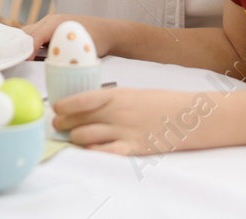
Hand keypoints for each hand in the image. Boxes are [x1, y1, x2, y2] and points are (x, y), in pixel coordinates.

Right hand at [25, 13, 118, 60]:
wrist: (108, 33)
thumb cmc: (97, 40)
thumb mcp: (78, 50)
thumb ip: (61, 58)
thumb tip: (47, 69)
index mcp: (55, 22)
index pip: (34, 36)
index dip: (27, 50)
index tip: (25, 62)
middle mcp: (50, 20)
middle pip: (28, 32)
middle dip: (22, 46)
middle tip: (21, 62)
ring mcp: (51, 23)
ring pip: (31, 33)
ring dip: (27, 46)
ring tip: (26, 60)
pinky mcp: (53, 29)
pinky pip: (38, 35)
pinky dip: (34, 45)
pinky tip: (36, 56)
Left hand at [53, 87, 202, 153]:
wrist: (188, 115)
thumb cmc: (160, 102)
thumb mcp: (132, 93)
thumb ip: (110, 99)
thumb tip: (87, 105)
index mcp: (117, 95)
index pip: (82, 99)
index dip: (64, 105)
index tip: (56, 108)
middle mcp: (117, 112)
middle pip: (79, 119)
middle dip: (64, 123)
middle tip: (58, 125)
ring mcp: (125, 131)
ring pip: (86, 136)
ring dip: (75, 138)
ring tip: (72, 137)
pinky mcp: (134, 148)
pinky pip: (107, 151)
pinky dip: (94, 151)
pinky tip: (89, 149)